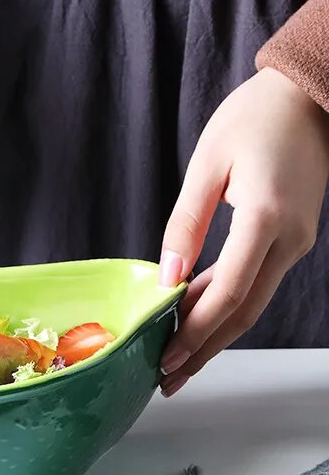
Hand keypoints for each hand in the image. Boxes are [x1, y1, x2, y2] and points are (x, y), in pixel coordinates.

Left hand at [158, 67, 328, 395]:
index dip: (196, 330)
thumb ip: (185, 224)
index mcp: (267, 218)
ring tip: (179, 361)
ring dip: (214, 334)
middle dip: (204, 349)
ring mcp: (296, 241)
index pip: (229, 292)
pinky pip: (255, 282)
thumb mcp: (207, 164)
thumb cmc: (254, 117)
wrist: (308, 94)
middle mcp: (290, 239)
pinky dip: (225, 305)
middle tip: (169, 379)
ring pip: (251, 302)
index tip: (166, 357)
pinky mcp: (291, 238)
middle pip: (243, 312)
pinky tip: (196, 319)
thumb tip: (167, 276)